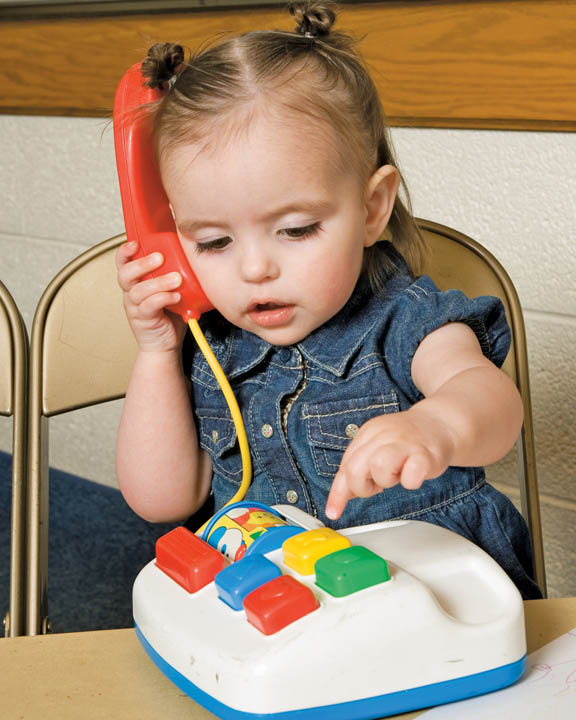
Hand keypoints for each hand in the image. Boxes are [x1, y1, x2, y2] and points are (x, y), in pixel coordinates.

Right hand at [116, 241, 186, 351]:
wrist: (165, 344)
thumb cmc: (169, 314)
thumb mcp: (170, 289)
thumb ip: (173, 273)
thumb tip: (192, 255)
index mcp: (135, 282)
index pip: (123, 263)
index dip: (125, 251)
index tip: (136, 243)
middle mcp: (130, 293)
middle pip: (125, 274)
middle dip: (142, 263)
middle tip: (160, 258)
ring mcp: (135, 307)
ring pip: (138, 290)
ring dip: (158, 282)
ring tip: (176, 279)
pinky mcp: (143, 320)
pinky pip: (148, 306)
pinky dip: (163, 298)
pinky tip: (176, 296)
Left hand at [325, 407, 455, 519]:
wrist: (439, 425)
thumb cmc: (406, 441)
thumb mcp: (376, 449)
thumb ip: (357, 471)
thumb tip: (337, 502)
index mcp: (368, 433)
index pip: (345, 465)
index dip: (338, 493)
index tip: (334, 512)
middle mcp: (383, 435)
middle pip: (355, 467)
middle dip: (362, 487)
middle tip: (377, 486)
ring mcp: (404, 443)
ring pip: (378, 466)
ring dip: (385, 481)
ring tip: (396, 476)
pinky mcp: (426, 454)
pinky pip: (411, 474)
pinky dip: (409, 482)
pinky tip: (412, 477)